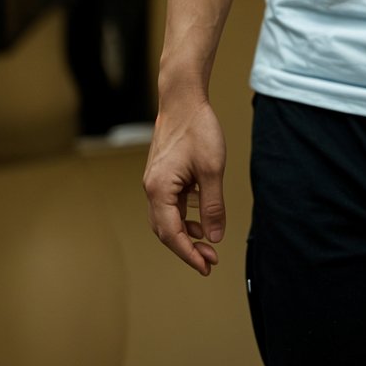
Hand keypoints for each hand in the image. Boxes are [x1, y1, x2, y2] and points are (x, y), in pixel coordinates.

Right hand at [143, 96, 226, 275]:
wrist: (183, 99)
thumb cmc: (197, 128)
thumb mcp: (211, 170)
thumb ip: (212, 206)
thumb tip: (214, 236)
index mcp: (159, 190)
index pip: (171, 234)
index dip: (188, 254)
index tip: (206, 266)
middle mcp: (151, 188)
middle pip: (165, 230)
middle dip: (187, 247)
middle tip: (210, 260)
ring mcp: (155, 181)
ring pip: (166, 218)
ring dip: (185, 232)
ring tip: (207, 241)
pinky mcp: (162, 174)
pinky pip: (170, 203)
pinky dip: (184, 215)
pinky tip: (200, 215)